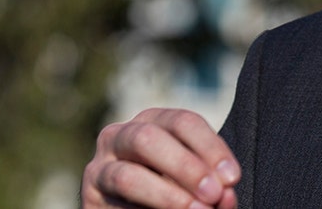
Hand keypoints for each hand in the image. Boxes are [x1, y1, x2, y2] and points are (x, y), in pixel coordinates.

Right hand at [82, 108, 240, 208]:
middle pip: (149, 138)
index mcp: (154, 121)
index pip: (183, 122)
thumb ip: (213, 188)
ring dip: (166, 196)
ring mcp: (100, 167)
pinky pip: (116, 206)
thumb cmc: (177, 191)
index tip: (232, 178)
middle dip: (186, 167)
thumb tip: (226, 197)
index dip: (211, 148)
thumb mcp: (197, 184)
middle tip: (214, 194)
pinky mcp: (89, 199)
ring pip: (127, 175)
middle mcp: (121, 136)